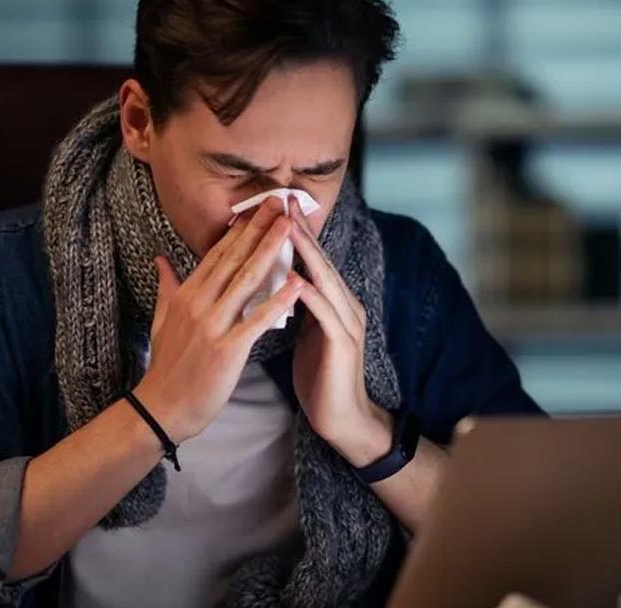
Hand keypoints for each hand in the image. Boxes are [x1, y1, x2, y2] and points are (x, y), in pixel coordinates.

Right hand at [133, 196, 302, 443]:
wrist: (162, 408)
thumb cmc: (166, 366)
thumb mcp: (161, 320)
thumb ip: (166, 286)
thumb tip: (161, 258)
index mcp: (186, 294)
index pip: (217, 253)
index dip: (240, 228)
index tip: (259, 206)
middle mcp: (198, 304)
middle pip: (234, 258)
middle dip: (259, 228)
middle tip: (280, 202)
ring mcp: (212, 325)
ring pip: (246, 280)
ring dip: (271, 251)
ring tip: (291, 228)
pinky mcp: (227, 349)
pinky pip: (257, 320)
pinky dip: (278, 301)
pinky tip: (298, 284)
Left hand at [287, 196, 392, 467]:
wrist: (341, 419)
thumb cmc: (318, 376)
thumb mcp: (304, 332)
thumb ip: (295, 304)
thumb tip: (276, 279)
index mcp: (333, 301)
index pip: (311, 259)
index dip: (294, 232)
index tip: (273, 205)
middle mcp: (345, 305)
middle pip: (320, 260)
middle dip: (300, 230)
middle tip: (282, 200)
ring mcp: (347, 323)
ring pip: (325, 280)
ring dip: (306, 254)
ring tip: (287, 228)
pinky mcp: (344, 345)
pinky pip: (326, 315)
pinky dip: (311, 296)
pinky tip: (296, 280)